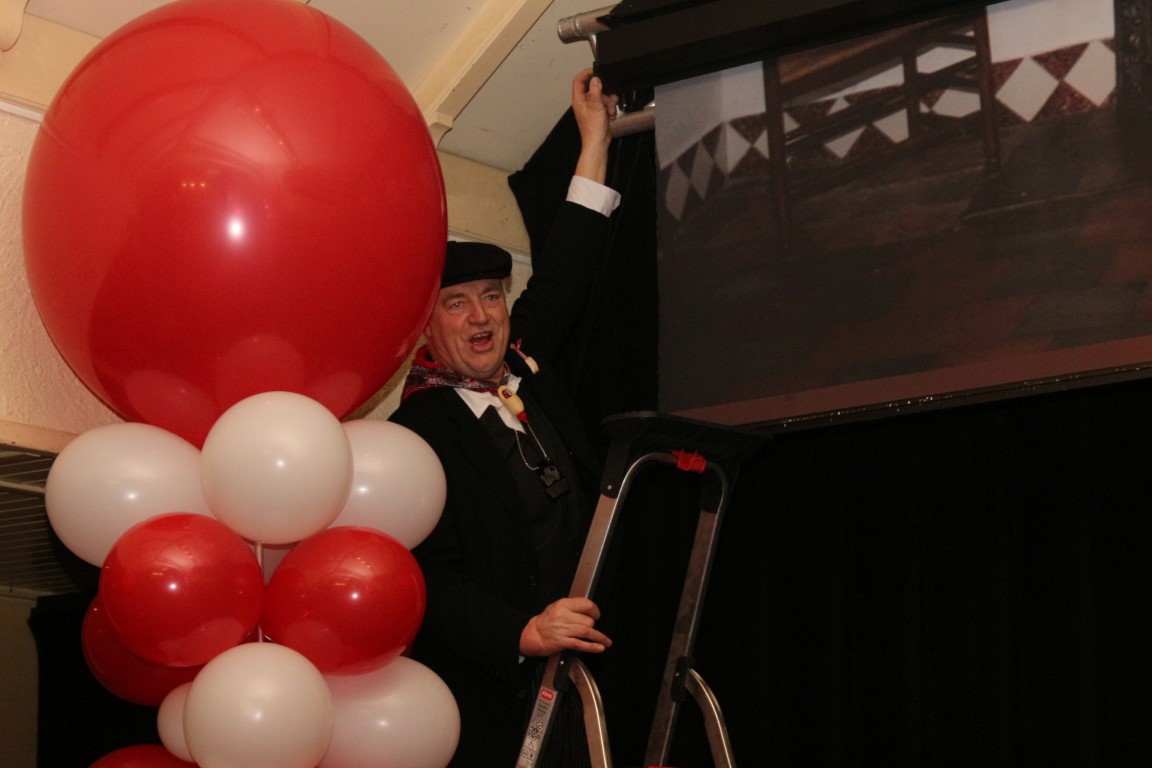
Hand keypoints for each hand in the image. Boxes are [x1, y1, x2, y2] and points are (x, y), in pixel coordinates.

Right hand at [519, 596, 612, 657]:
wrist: (532, 635)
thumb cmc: (544, 622)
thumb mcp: (556, 607)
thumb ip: (571, 607)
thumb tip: (588, 611)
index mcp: (563, 605)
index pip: (586, 604)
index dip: (595, 611)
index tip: (597, 615)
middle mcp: (564, 616)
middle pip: (587, 620)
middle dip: (592, 625)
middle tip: (591, 629)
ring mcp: (563, 629)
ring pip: (586, 631)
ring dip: (599, 637)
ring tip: (606, 642)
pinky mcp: (562, 642)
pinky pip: (580, 643)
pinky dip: (592, 646)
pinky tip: (599, 647)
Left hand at [571, 68, 617, 183]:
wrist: (598, 143)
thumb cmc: (592, 129)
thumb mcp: (595, 106)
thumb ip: (595, 90)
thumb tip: (595, 79)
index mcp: (579, 100)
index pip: (579, 80)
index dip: (586, 74)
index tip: (595, 72)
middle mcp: (584, 102)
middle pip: (593, 88)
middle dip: (604, 92)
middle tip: (607, 96)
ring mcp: (592, 107)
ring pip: (602, 96)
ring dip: (609, 101)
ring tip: (609, 109)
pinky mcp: (599, 112)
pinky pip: (606, 104)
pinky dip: (610, 108)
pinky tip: (610, 114)